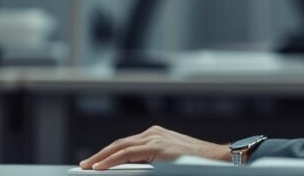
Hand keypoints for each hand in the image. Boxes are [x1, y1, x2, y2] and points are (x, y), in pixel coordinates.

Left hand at [79, 125, 229, 169]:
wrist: (219, 160)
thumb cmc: (196, 164)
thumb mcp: (169, 163)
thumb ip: (151, 163)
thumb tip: (132, 171)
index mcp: (156, 136)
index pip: (126, 145)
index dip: (108, 153)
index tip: (95, 162)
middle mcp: (153, 133)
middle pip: (119, 144)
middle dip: (100, 155)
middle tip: (84, 165)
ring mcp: (155, 137)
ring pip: (120, 147)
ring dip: (101, 158)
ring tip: (87, 168)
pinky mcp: (157, 145)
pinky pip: (127, 153)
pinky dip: (111, 160)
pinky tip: (100, 168)